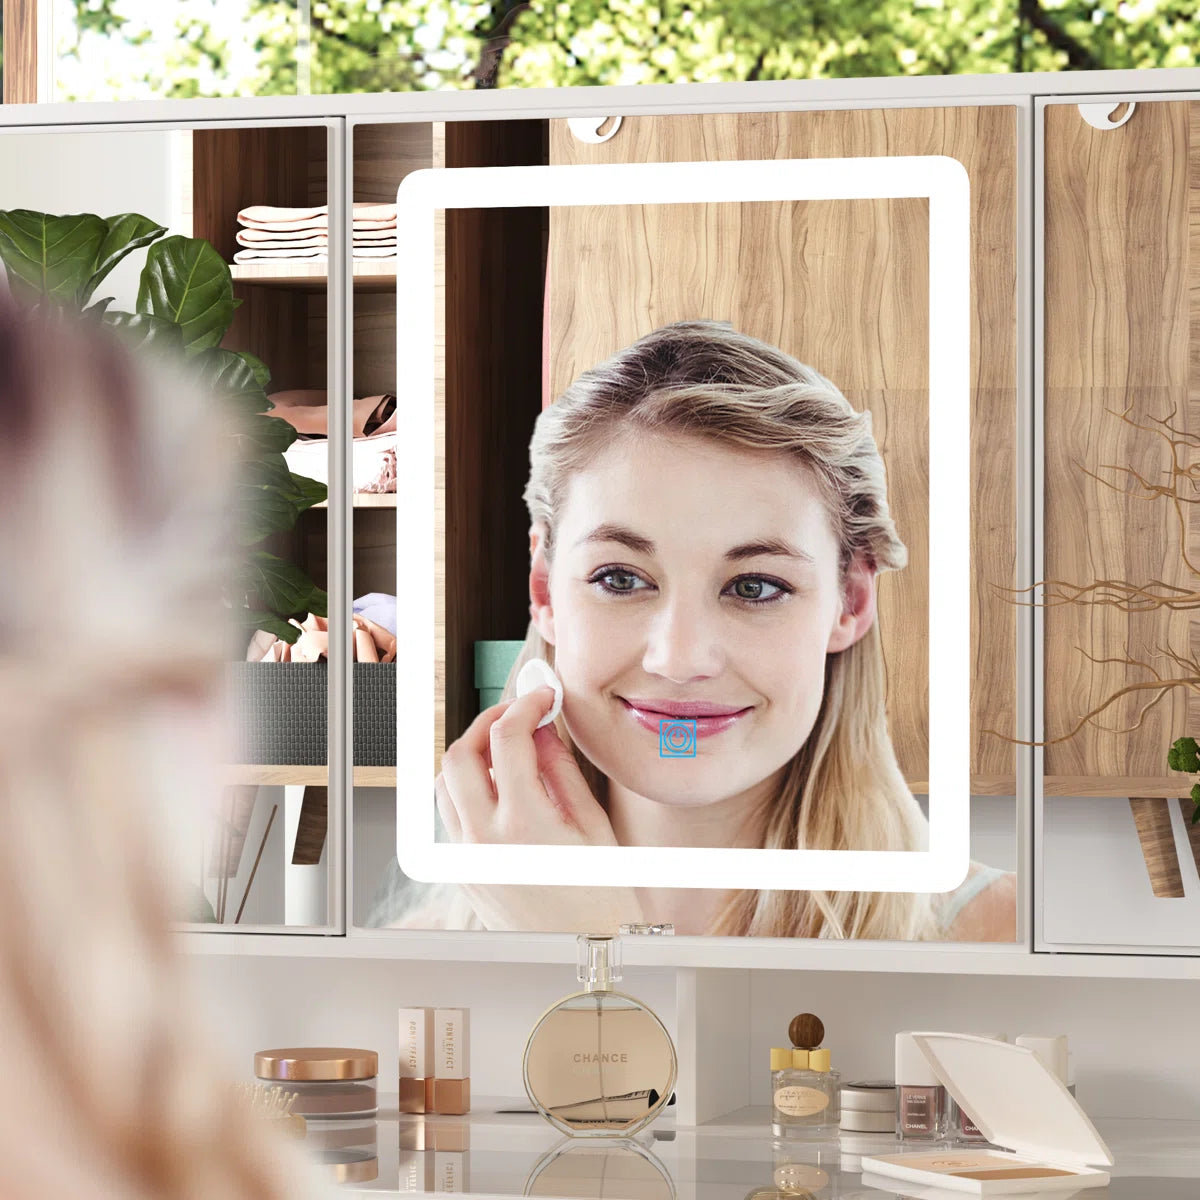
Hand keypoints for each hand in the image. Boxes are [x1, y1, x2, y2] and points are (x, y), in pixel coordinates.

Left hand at [435, 687, 644, 931]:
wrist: (590, 955)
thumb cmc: (604, 897)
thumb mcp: (594, 825)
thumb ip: (560, 769)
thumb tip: (542, 728)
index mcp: (524, 825)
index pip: (507, 739)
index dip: (525, 705)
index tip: (542, 698)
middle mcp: (484, 841)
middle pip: (459, 756)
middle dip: (487, 723)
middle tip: (517, 714)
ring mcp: (467, 860)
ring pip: (444, 786)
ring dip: (470, 757)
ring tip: (506, 750)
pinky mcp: (463, 874)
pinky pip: (450, 818)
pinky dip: (467, 791)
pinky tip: (499, 789)